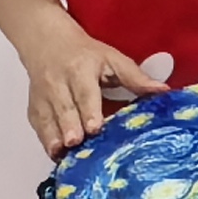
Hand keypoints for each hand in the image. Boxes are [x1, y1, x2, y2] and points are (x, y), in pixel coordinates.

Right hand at [16, 24, 167, 154]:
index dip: (89, 110)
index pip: (85, 93)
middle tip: (76, 143)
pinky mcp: (34, 107)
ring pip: (47, 119)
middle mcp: (58, 84)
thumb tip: (163, 91)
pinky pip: (38, 125)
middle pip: (64, 108)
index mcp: (80, 70)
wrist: (48, 44)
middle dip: (69, 127)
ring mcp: (43, 96)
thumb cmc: (85, 54)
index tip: (95, 127)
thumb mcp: (113, 59)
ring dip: (54, 137)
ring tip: (62, 153)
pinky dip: (45, 140)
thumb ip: (135, 77)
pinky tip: (54, 154)